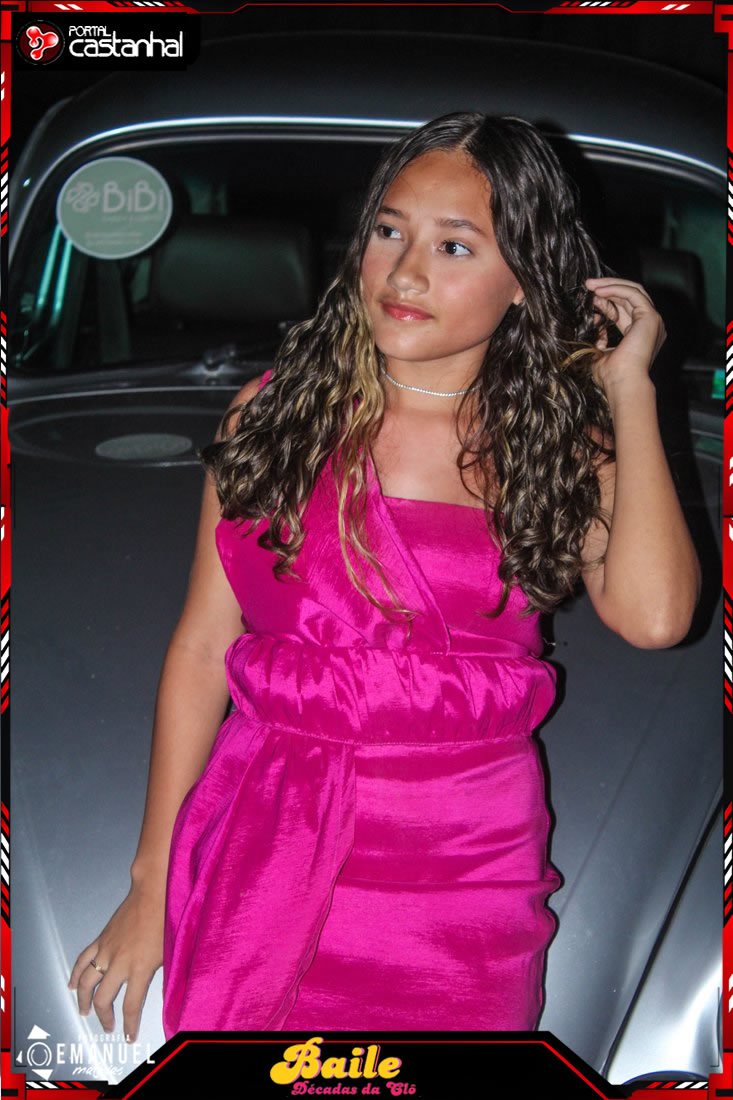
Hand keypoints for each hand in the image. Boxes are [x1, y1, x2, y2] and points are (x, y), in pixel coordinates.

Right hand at [67, 879, 164, 1043]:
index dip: (128, 1025)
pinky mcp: (101, 939)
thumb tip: (165, 997)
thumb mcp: (170, 952)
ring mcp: (107, 950)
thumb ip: (164, 976)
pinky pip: (83, 959)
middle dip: (104, 1017)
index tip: (128, 1037)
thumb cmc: (167, 919)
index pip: (131, 1005)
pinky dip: (75, 974)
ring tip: (84, 1012)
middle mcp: (120, 962)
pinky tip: (72, 985)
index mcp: (140, 967)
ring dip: (84, 1000)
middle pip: (104, 998)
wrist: (153, 892)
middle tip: (109, 1026)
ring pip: (87, 982)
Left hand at [585, 277, 666, 393]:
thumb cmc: (612, 376)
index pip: (625, 311)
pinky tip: (599, 291)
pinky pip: (632, 293)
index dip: (607, 302)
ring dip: (610, 285)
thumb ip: (600, 338)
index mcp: (640, 335)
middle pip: (630, 298)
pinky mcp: (650, 316)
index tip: (590, 299)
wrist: (623, 383)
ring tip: (591, 284)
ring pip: (633, 291)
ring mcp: (652, 320)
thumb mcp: (601, 353)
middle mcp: (650, 326)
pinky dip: (615, 289)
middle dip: (608, 289)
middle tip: (588, 285)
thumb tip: (594, 326)